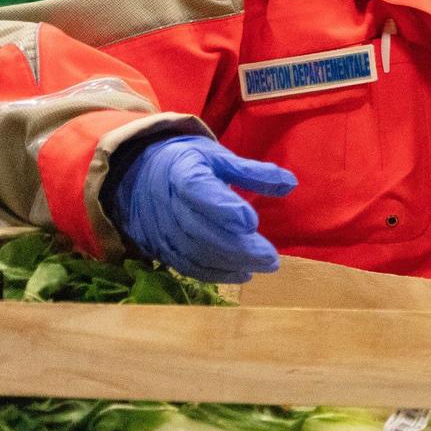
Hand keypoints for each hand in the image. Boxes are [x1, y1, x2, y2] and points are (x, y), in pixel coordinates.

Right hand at [108, 134, 293, 282]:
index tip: (252, 222)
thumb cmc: (188, 163)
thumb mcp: (218, 156)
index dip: (223, 208)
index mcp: (181, 172)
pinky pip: (185, 265)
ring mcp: (159, 229)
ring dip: (229, 263)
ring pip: (193, 251)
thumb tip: (291, 183)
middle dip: (238, 246)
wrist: (139, 175)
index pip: (198, 190)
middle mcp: (165, 203)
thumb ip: (252, 171)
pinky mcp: (158, 247)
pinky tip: (241, 274)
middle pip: (199, 230)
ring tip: (263, 266)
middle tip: (271, 258)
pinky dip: (213, 273)